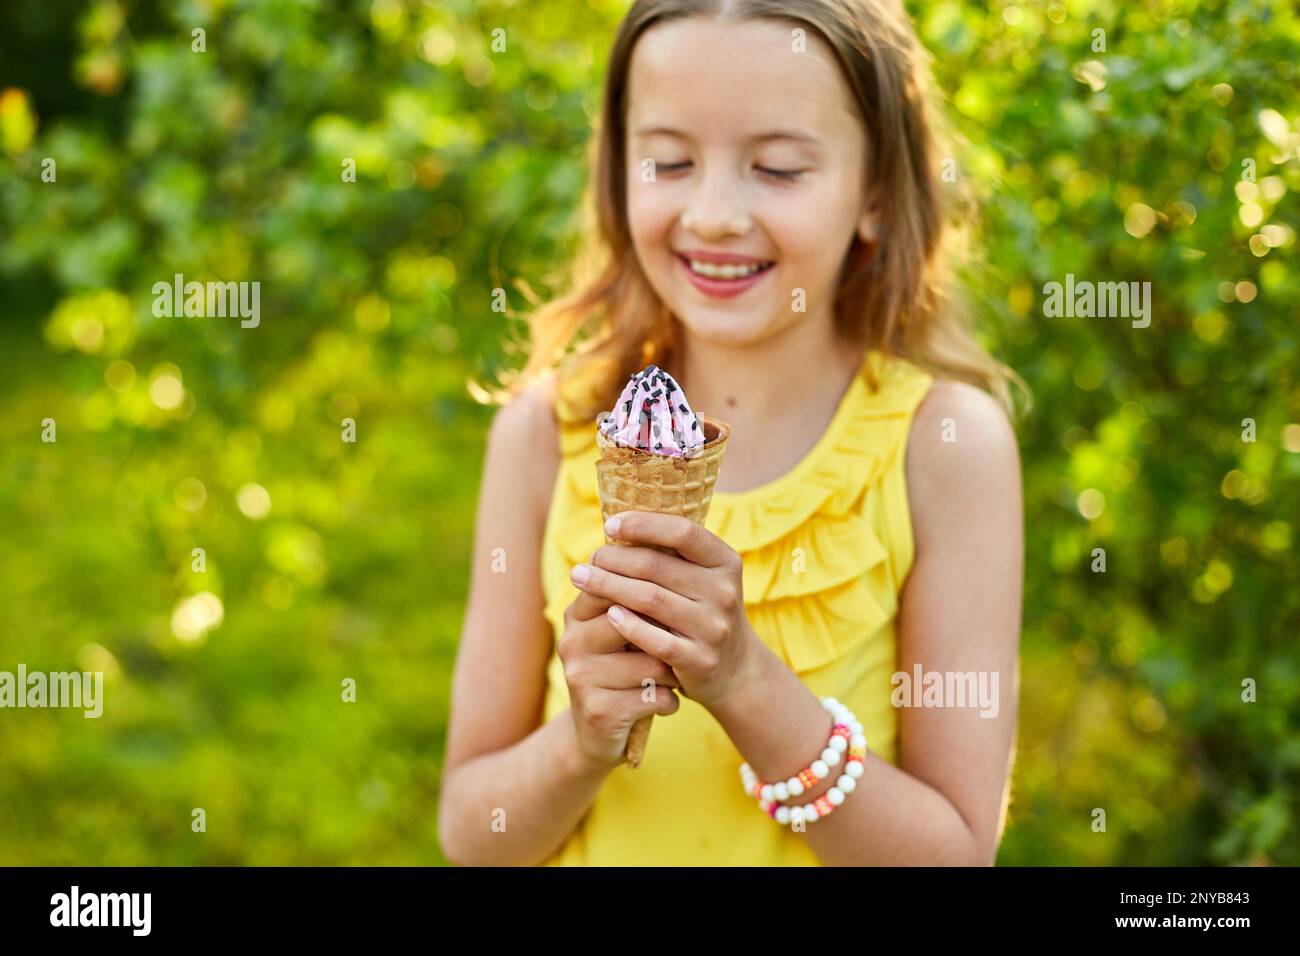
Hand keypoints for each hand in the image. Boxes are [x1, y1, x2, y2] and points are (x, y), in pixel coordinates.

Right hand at [558, 588, 681, 767]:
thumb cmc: (624, 670)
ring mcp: (580, 677)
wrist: (598, 734)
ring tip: (672, 678)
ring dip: (672, 674)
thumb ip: (639, 598)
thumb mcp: (624, 632)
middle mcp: (572, 641)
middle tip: (683, 643)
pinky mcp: (597, 711)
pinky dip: (669, 702)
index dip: (653, 589)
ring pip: (651, 664)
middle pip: (636, 622)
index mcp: (578, 614)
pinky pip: (653, 698)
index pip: (616, 584)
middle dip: (667, 634)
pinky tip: (665, 703)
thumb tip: (672, 551)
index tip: (681, 599)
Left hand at [569, 511, 759, 708]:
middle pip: (656, 566)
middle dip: (613, 558)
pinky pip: (656, 640)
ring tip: (581, 579)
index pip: (683, 532)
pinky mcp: (700, 660)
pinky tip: (608, 614)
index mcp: (725, 562)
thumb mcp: (701, 578)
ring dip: (608, 586)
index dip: (643, 524)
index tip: (610, 525)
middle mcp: (724, 592)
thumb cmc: (702, 611)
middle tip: (587, 560)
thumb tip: (616, 526)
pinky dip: (629, 625)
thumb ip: (671, 555)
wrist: (736, 668)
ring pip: (650, 599)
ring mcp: (714, 628)